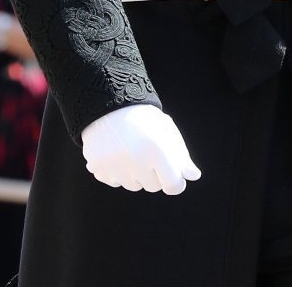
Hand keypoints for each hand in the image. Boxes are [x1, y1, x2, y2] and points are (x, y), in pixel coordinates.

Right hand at [79, 104, 200, 194]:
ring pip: (133, 186)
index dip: (176, 182)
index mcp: (157, 150)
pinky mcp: (97, 168)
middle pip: (153, 186)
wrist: (110, 106)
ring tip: (132, 150)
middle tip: (148, 152)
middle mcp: (135, 160)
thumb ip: (181, 156)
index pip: (173, 185)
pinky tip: (117, 154)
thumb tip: (193, 176)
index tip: (174, 175)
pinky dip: (117, 172)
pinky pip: (114, 182)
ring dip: (136, 174)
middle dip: (154, 174)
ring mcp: (115, 166)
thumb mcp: (167, 131)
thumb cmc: (144, 120)